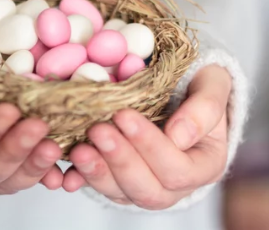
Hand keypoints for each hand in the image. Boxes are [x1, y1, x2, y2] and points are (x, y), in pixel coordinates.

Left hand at [63, 65, 230, 209]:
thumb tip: (179, 137)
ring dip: (98, 172)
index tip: (123, 115)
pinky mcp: (119, 182)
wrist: (177, 95)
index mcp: (203, 165)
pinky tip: (68, 168)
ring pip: (120, 192)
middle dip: (120, 160)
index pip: (177, 168)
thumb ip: (205, 108)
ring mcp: (144, 186)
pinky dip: (83, 178)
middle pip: (148, 190)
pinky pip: (100, 187)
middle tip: (97, 130)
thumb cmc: (196, 88)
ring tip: (78, 149)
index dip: (149, 145)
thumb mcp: (212, 86)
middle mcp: (175, 185)